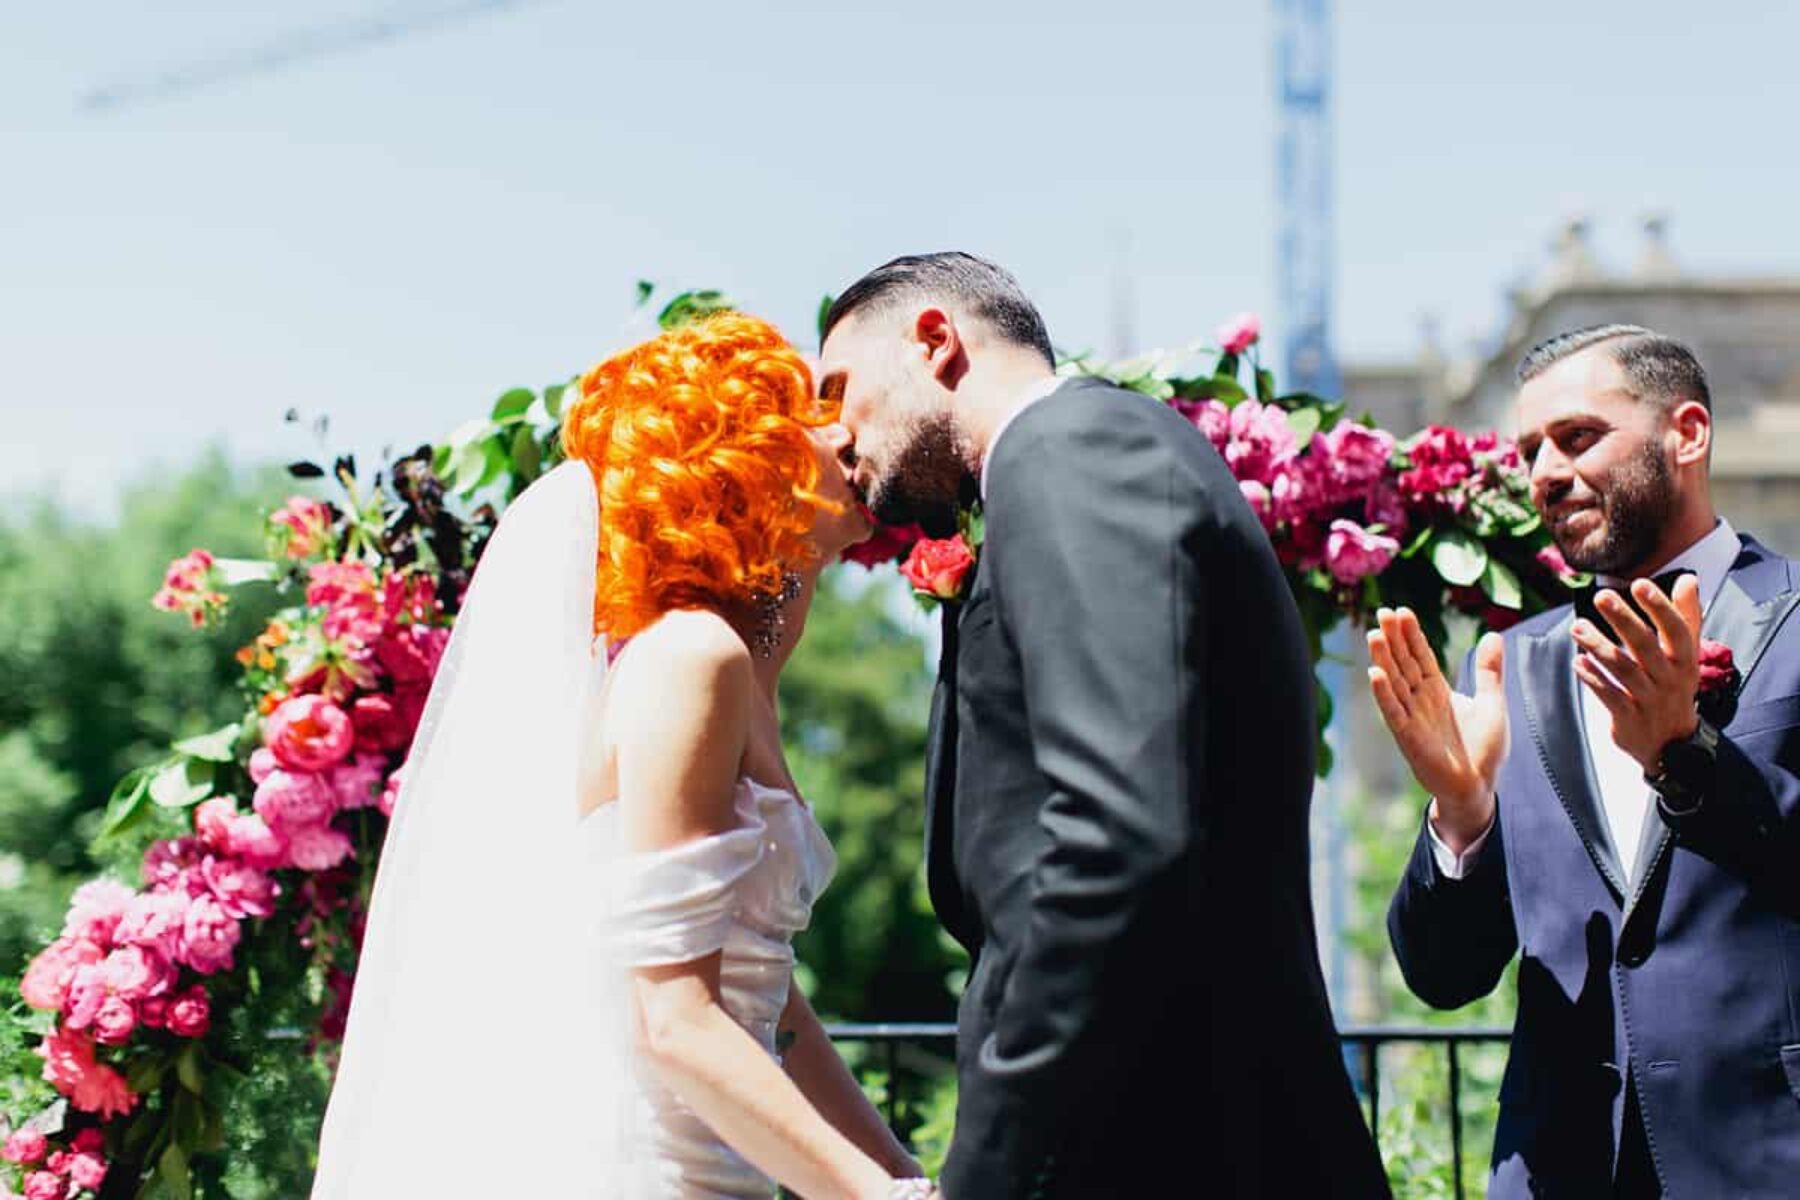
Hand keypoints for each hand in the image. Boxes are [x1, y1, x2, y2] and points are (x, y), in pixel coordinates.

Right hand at [1367, 607, 1507, 851]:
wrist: (1478, 787)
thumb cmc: (1483, 749)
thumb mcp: (1492, 702)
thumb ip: (1489, 671)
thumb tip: (1494, 635)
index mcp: (1437, 691)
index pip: (1420, 656)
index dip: (1411, 635)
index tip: (1401, 611)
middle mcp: (1420, 701)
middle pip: (1404, 664)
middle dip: (1393, 639)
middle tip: (1383, 612)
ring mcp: (1412, 718)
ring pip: (1395, 683)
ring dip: (1383, 659)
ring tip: (1374, 634)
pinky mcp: (1409, 738)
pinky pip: (1394, 712)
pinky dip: (1384, 693)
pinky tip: (1374, 674)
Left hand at [1570, 574, 1702, 771]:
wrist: (1672, 743)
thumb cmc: (1675, 686)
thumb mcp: (1687, 654)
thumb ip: (1686, 616)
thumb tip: (1689, 578)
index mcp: (1686, 659)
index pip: (1676, 629)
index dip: (1659, 607)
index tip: (1639, 584)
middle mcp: (1669, 678)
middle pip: (1645, 645)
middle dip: (1623, 619)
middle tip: (1600, 596)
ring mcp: (1649, 699)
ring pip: (1623, 669)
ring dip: (1598, 646)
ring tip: (1577, 627)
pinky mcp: (1629, 718)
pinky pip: (1609, 696)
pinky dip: (1593, 678)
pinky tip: (1578, 661)